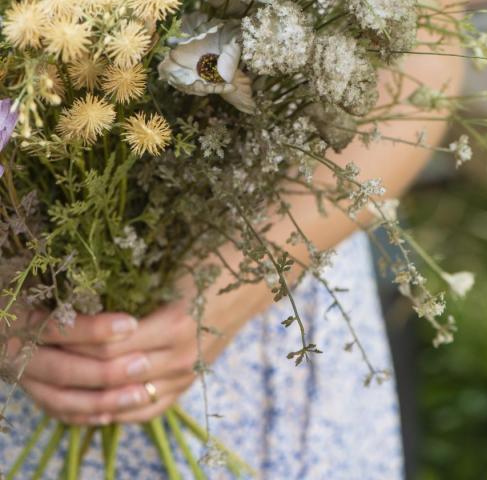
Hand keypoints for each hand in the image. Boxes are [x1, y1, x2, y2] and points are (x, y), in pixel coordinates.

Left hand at [15, 268, 270, 425]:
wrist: (249, 278)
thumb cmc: (206, 263)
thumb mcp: (168, 269)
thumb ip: (130, 287)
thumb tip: (83, 295)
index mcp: (175, 324)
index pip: (109, 345)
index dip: (77, 341)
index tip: (52, 329)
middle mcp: (182, 356)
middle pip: (114, 374)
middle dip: (77, 366)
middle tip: (49, 353)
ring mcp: (187, 375)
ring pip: (128, 398)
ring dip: (94, 392)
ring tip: (66, 378)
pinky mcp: (189, 383)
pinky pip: (148, 408)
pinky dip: (120, 409)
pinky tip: (98, 402)